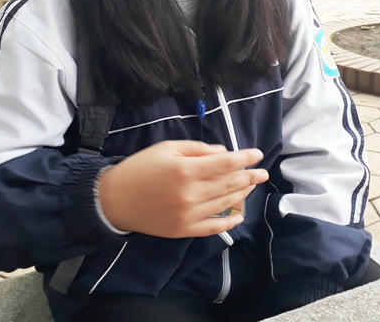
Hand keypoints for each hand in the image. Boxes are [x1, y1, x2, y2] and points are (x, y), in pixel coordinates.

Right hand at [98, 140, 267, 237]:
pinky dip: (229, 222)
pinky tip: (239, 215)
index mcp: (186, 169)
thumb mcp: (166, 148)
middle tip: (263, 172)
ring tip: (252, 185)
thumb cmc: (141, 168)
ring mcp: (189, 214)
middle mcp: (191, 193)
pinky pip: (213, 227)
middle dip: (250, 176)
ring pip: (225, 203)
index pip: (225, 163)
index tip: (258, 154)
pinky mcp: (184, 230)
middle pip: (229, 184)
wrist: (116, 199)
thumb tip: (223, 153)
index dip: (244, 158)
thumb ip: (197, 149)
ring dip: (242, 193)